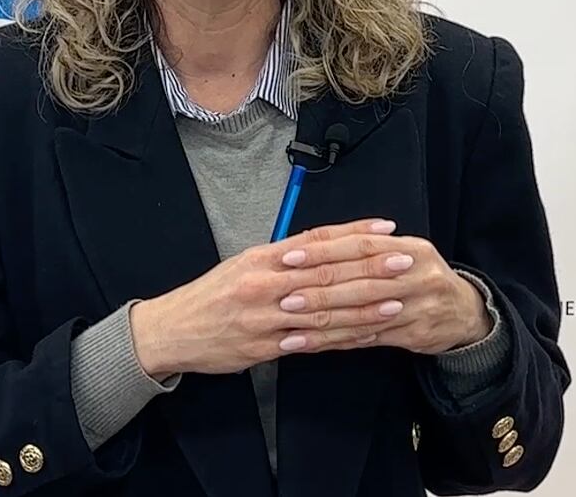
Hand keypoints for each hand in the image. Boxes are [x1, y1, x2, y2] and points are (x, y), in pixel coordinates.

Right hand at [129, 219, 414, 378]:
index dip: (353, 234)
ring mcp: (265, 317)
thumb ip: (282, 258)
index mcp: (261, 257)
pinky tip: (365, 335)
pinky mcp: (264, 346)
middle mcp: (264, 283)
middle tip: (403, 261)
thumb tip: (320, 247)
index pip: (316, 240)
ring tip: (397, 300)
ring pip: (323, 310)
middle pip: (325, 272)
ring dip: (363, 306)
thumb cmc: (210, 296)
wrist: (172, 331)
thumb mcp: (243, 264)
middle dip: (369, 267)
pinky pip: (311, 343)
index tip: (386, 229)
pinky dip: (341, 339)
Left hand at [273, 233, 493, 355]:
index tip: (290, 256)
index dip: (323, 251)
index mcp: (411, 248)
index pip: (360, 246)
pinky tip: (313, 342)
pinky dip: (337, 340)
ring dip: (324, 321)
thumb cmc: (423, 276)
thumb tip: (316, 239)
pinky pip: (368, 338)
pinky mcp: (413, 335)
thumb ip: (368, 246)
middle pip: (360, 282)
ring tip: (291, 325)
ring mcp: (418, 308)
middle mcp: (417, 276)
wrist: (465, 311)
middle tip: (285, 296)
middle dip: (319, 290)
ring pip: (362, 314)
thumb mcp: (405, 251)